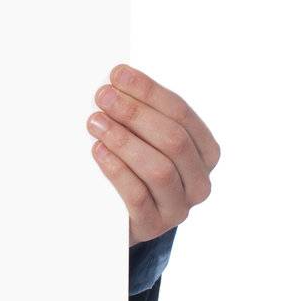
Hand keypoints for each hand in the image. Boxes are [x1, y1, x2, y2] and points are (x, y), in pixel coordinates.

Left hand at [87, 64, 218, 245]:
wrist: (120, 218)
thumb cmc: (133, 166)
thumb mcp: (144, 138)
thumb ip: (140, 113)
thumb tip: (116, 80)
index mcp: (204, 152)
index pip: (181, 114)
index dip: (149, 91)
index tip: (118, 75)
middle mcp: (199, 181)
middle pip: (173, 140)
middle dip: (135, 113)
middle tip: (103, 96)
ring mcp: (178, 207)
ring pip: (159, 169)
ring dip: (124, 140)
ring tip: (95, 122)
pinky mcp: (153, 225)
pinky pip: (138, 196)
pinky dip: (117, 169)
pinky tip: (97, 151)